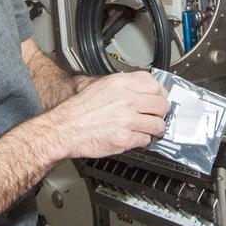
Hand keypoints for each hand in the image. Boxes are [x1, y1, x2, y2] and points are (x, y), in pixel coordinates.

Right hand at [42, 71, 167, 158]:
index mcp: (120, 84)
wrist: (64, 129)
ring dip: (154, 129)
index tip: (158, 98)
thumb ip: (120, 86)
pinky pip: (146, 140)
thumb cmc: (78, 111)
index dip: (159, 93)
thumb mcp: (98, 86)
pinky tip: (135, 138)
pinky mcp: (125, 138)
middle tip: (155, 116)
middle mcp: (126, 99)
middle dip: (160, 112)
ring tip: (148, 130)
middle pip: (161, 104)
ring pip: (158, 124)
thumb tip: (138, 88)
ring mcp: (127, 119)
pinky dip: (142, 141)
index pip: (153, 84)